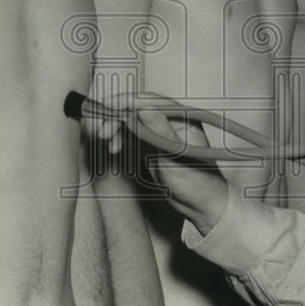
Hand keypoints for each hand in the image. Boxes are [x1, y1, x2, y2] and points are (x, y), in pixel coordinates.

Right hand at [86, 88, 229, 235]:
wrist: (201, 205)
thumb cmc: (197, 181)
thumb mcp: (175, 155)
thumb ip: (159, 129)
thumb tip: (144, 107)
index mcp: (182, 117)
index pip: (150, 101)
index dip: (126, 100)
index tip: (107, 105)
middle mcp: (171, 121)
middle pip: (138, 110)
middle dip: (118, 117)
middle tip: (103, 130)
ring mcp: (161, 133)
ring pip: (133, 122)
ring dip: (117, 128)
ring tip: (107, 141)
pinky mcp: (154, 144)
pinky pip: (133, 135)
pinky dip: (121, 139)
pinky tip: (115, 147)